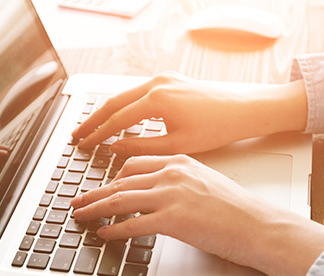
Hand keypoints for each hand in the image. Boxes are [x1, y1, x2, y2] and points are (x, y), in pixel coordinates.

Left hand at [70, 155, 323, 275]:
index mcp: (181, 162)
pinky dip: (113, 229)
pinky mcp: (172, 220)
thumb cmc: (238, 211)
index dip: (113, 178)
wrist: (259, 226)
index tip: (101, 186)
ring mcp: (171, 196)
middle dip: (95, 193)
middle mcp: (172, 174)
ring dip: (95, 209)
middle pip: (121, 181)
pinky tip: (103, 233)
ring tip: (80, 216)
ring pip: (120, 200)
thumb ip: (181, 184)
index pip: (135, 165)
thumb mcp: (206, 184)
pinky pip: (132, 224)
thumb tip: (161, 197)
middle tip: (78, 201)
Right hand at [71, 72, 307, 155]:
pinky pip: (138, 92)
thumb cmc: (218, 127)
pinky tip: (118, 120)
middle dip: (93, 120)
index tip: (83, 146)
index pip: (115, 118)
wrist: (246, 108)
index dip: (96, 135)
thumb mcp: (177, 146)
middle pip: (113, 102)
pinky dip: (123, 106)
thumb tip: (114, 149)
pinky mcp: (170, 80)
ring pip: (124, 95)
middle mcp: (157, 83)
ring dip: (107, 112)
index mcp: (157, 99)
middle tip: (77, 135)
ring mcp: (163, 78)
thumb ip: (141, 147)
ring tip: (92, 128)